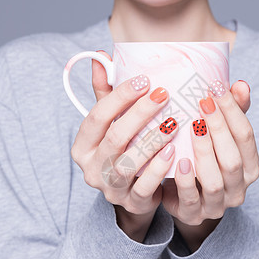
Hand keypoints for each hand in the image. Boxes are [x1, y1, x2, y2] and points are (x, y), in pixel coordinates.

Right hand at [71, 51, 178, 241]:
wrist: (134, 191)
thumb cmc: (124, 149)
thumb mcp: (111, 122)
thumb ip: (106, 93)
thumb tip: (102, 55)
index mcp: (83, 146)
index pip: (96, 117)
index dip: (119, 97)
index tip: (145, 80)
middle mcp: (92, 168)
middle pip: (114, 138)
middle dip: (139, 114)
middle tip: (164, 94)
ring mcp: (110, 188)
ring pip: (128, 164)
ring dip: (152, 140)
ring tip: (174, 121)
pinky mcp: (131, 202)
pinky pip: (145, 187)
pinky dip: (159, 168)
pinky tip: (175, 150)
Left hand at [162, 80, 258, 251]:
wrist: (181, 195)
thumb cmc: (202, 158)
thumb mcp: (218, 136)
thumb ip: (231, 113)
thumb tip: (241, 85)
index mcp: (249, 167)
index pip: (246, 136)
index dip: (233, 111)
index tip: (216, 87)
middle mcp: (238, 188)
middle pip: (233, 159)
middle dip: (219, 128)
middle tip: (203, 102)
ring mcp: (217, 205)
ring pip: (215, 181)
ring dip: (204, 152)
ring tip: (193, 127)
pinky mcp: (193, 214)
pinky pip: (190, 199)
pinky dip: (185, 180)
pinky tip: (179, 159)